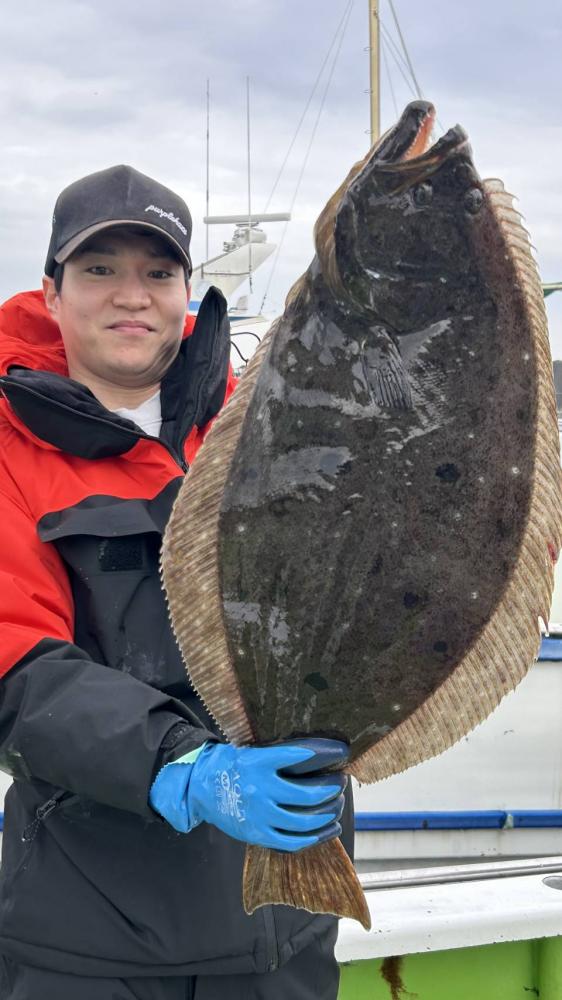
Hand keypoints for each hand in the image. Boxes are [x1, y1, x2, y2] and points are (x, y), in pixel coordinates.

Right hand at [149, 738, 348, 851]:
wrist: (198, 787)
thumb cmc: (228, 765)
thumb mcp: (250, 751)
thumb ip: (277, 756)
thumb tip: (315, 756)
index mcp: (258, 762)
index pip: (299, 756)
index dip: (324, 753)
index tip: (340, 752)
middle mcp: (260, 790)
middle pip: (307, 795)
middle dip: (330, 789)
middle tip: (340, 783)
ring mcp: (259, 816)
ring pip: (303, 822)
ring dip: (326, 814)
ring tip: (336, 806)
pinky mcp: (257, 834)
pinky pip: (291, 841)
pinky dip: (313, 837)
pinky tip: (326, 829)